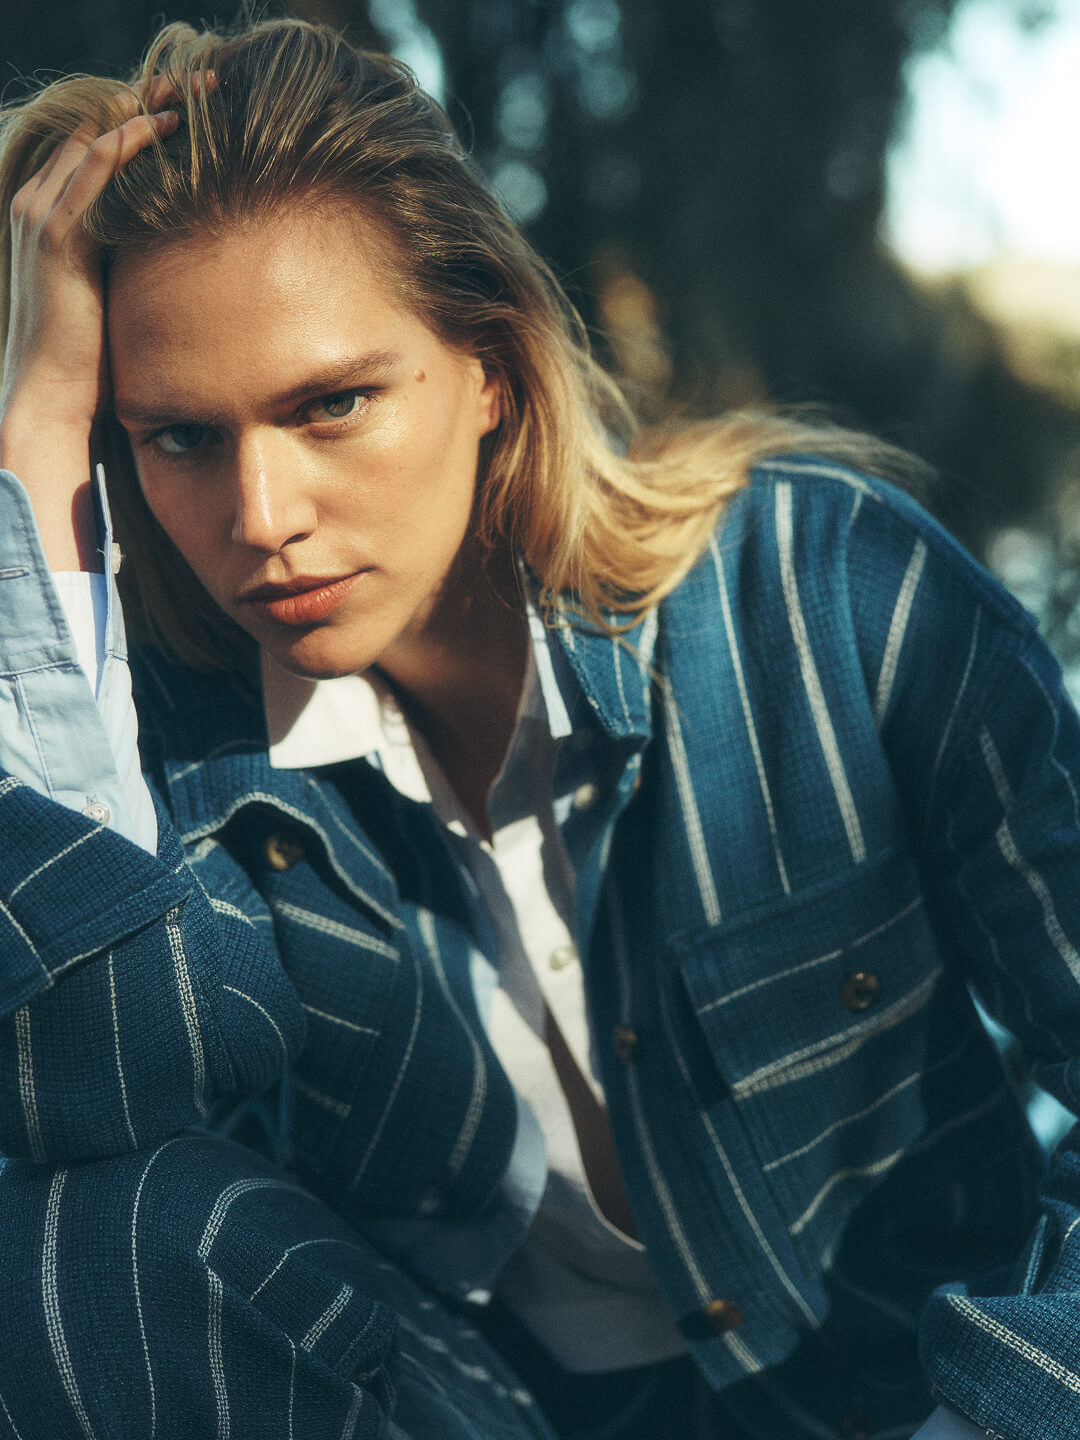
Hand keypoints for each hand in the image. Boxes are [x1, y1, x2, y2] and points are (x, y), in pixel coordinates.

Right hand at [0, 84, 178, 568]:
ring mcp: (44, 214)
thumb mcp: (126, 297)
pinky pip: (96, 170)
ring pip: (100, 137)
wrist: (56, 399)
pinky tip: (173, 128)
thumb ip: (148, 267)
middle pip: (101, 126)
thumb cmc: (95, 362)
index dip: (148, 118)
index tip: (203, 108)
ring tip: (204, 95)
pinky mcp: (57, 235)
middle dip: (156, 101)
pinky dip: (134, 143)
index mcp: (56, 215)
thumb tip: (202, 261)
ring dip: (152, 109)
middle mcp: (41, 203)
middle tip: (211, 86)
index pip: (101, 143)